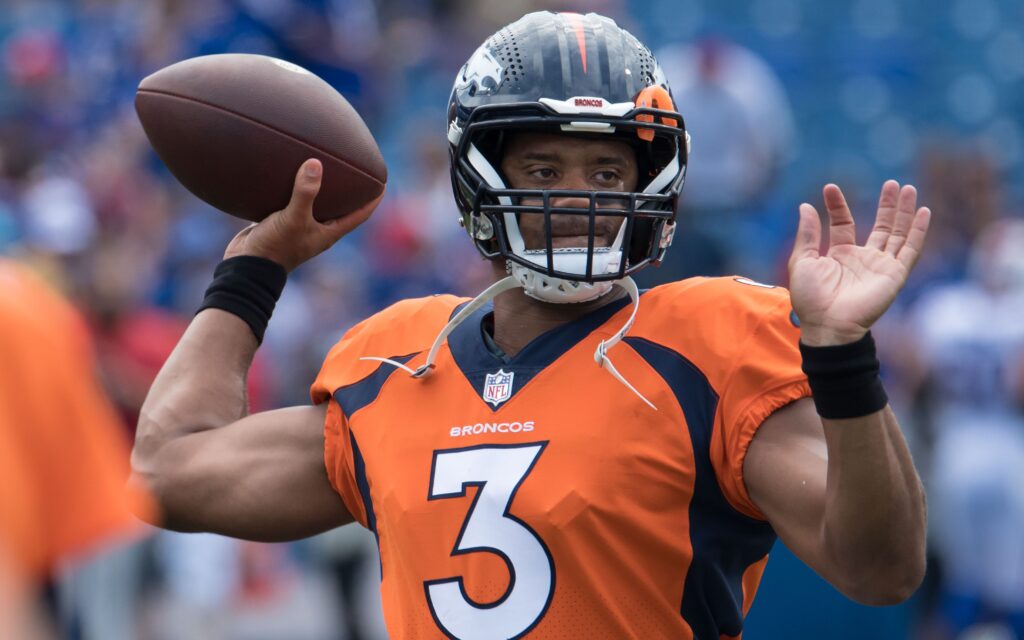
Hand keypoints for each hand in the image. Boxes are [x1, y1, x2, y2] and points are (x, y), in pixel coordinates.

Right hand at [223, 159, 380, 271]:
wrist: (246, 265)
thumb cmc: (276, 247)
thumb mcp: (294, 218)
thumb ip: (305, 193)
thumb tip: (316, 164)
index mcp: (329, 232)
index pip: (360, 215)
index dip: (373, 199)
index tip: (383, 182)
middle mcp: (318, 229)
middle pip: (341, 207)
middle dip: (350, 190)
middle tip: (355, 167)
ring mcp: (299, 226)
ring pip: (316, 203)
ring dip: (321, 188)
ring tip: (323, 165)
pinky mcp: (281, 222)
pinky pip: (292, 201)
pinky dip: (294, 188)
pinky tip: (289, 172)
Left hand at [788, 181, 930, 345]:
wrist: (827, 324)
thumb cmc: (811, 298)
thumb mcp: (803, 261)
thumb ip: (807, 234)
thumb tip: (805, 206)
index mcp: (839, 255)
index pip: (844, 223)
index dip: (837, 206)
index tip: (829, 188)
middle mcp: (863, 259)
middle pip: (880, 226)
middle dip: (887, 205)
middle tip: (891, 183)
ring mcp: (881, 266)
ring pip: (898, 233)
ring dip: (904, 212)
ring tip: (908, 188)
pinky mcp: (895, 274)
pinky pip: (910, 249)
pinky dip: (918, 231)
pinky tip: (924, 212)